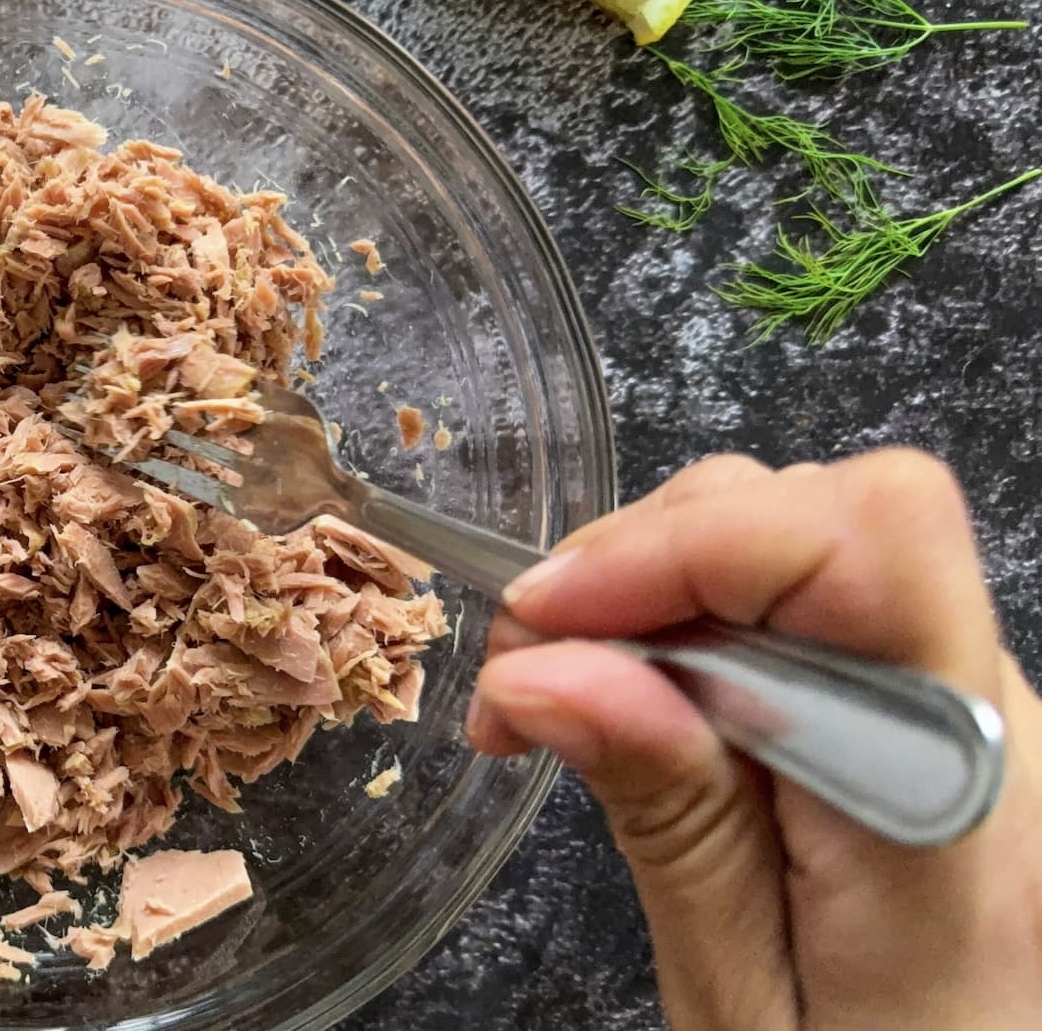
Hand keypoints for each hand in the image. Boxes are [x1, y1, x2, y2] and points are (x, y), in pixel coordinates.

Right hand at [469, 449, 1041, 1029]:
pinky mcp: (925, 714)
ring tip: (554, 700)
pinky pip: (804, 611)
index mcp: (951, 789)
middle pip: (811, 517)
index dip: (686, 540)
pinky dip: (686, 633)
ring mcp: (965, 704)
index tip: (545, 617)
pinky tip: (626, 713)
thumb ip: (672, 829)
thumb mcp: (745, 1000)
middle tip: (517, 679)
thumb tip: (543, 669)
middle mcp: (982, 716)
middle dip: (633, 566)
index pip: (865, 542)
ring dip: (647, 596)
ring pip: (796, 544)